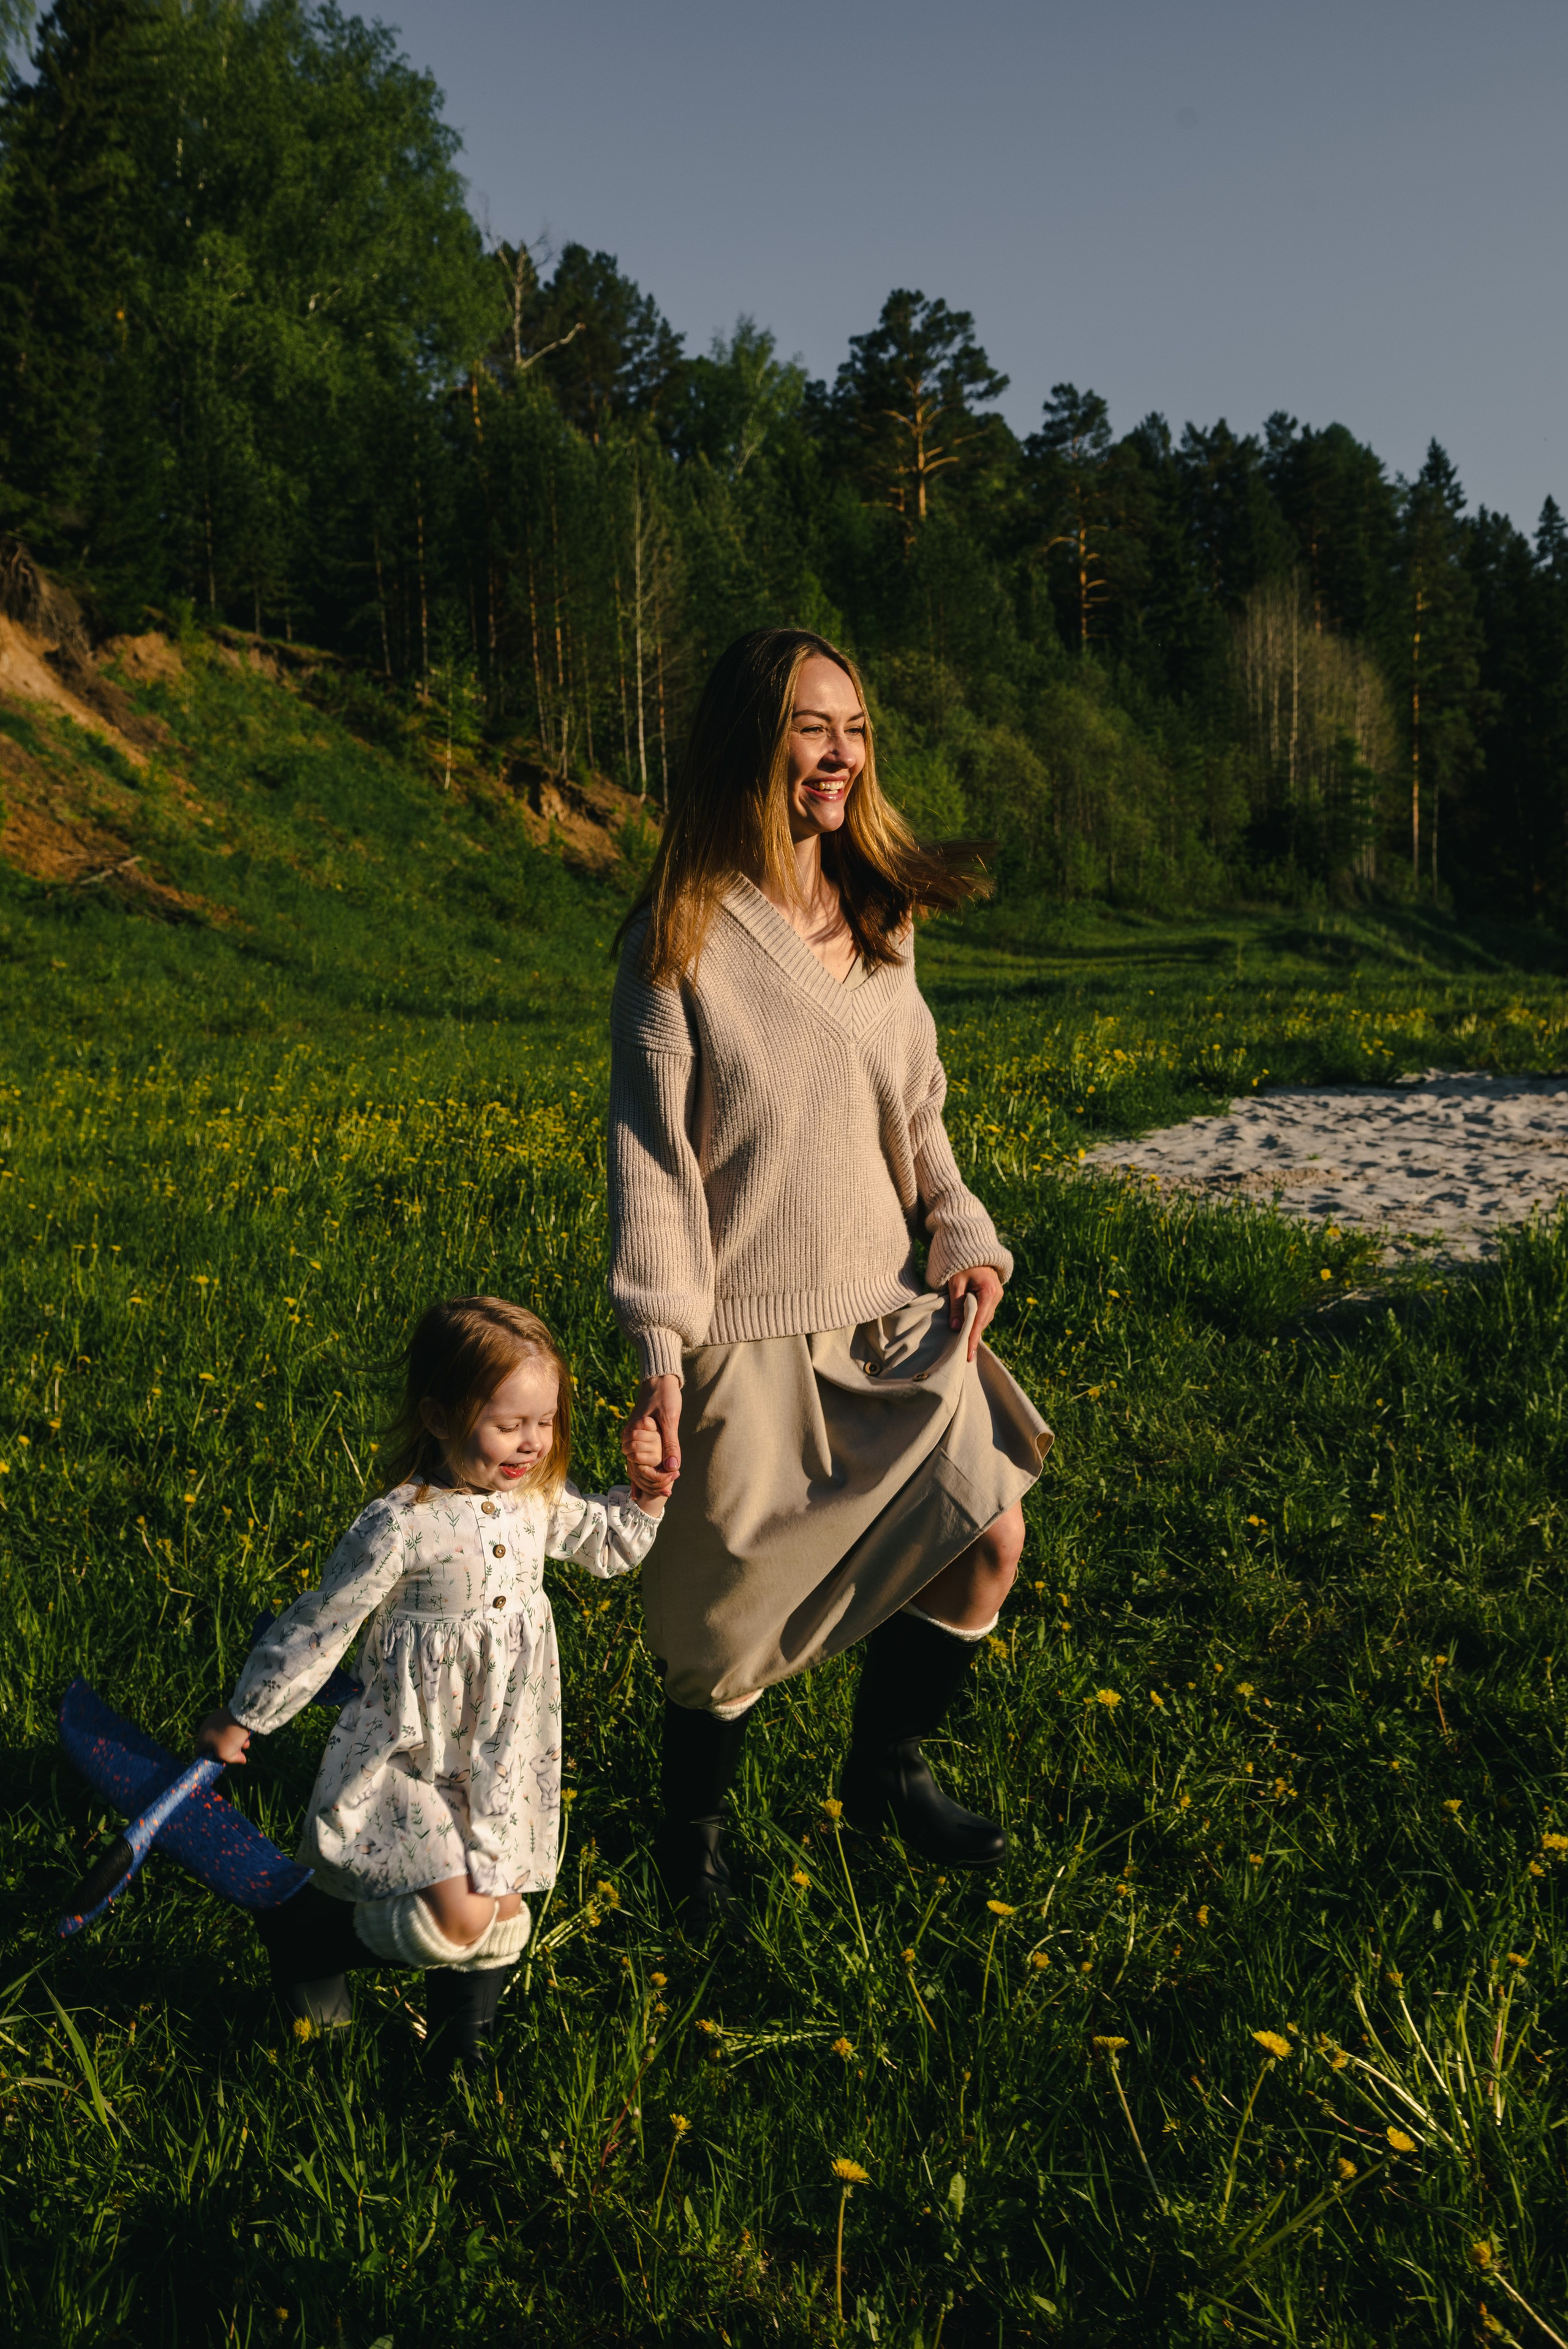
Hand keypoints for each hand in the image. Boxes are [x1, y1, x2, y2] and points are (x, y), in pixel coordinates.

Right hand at [195, 1707, 250, 1765]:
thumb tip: (242, 1759)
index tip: (216, 1759)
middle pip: (214, 1743)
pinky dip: (235, 1729)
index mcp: (202, 1738)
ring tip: (245, 1742)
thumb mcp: (228, 1754)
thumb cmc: (229, 1738)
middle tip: (236, 1751)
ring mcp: (214, 1718)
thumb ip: (232, 1760)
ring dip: (233, 1740)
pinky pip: (228, 1725)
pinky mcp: (223, 1712)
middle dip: (225, 1748)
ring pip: (223, 1734)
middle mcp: (205, 1727)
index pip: (199, 1750)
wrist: (240, 1716)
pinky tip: (244, 1732)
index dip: (206, 1756)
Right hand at [623, 1374, 681, 1500]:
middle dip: (651, 1482)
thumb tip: (673, 1468)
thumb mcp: (670, 1420)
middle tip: (669, 1494)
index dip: (654, 1479)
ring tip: (663, 1492)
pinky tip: (650, 1480)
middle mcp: (629, 1436)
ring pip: (637, 1462)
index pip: (639, 1465)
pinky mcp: (639, 1432)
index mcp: (634, 1433)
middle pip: (636, 1466)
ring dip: (648, 1477)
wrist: (659, 1377)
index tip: (669, 1488)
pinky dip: (645, 1467)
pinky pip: (640, 1454)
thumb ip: (670, 1444)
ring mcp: (633, 1434)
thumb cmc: (665, 1396)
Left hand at [947, 1264, 1003, 1360]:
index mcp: (989, 1291)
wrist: (974, 1248)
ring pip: (986, 1318)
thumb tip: (954, 1328)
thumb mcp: (956, 1283)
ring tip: (966, 1345)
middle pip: (984, 1321)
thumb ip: (955, 1305)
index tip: (968, 1353)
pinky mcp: (994, 1295)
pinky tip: (969, 1329)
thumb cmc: (962, 1263)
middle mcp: (997, 1295)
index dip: (973, 1338)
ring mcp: (997, 1295)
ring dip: (976, 1328)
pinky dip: (977, 1320)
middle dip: (974, 1336)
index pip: (980, 1320)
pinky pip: (986, 1312)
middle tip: (965, 1354)